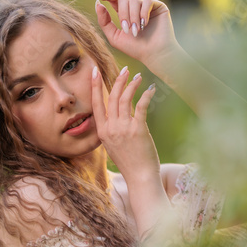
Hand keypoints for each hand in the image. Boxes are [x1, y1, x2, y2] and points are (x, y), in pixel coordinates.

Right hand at [90, 62, 160, 181]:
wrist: (140, 177)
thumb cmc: (130, 163)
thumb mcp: (113, 147)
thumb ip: (112, 131)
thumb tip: (115, 119)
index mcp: (103, 131)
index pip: (97, 104)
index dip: (95, 86)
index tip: (95, 72)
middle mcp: (111, 128)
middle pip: (112, 97)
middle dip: (118, 80)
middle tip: (124, 69)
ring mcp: (123, 129)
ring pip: (125, 99)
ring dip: (131, 84)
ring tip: (138, 77)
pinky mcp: (138, 129)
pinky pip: (141, 106)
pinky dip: (146, 95)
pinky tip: (150, 88)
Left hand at [94, 0, 179, 69]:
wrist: (154, 54)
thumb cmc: (135, 49)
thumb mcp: (114, 37)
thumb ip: (104, 22)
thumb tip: (98, 3)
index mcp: (125, 14)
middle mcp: (135, 8)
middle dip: (123, 14)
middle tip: (127, 29)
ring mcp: (147, 6)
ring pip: (134, 0)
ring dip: (133, 17)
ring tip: (137, 31)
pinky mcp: (158, 6)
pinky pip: (147, 2)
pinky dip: (143, 13)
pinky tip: (145, 24)